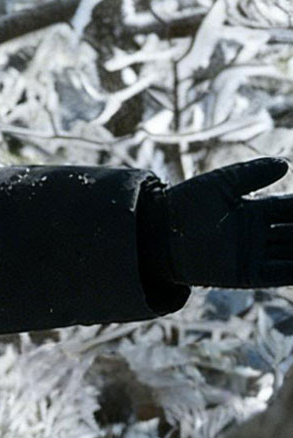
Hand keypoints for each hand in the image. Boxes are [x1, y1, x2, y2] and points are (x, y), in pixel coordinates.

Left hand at [146, 158, 292, 288]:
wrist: (157, 230)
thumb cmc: (185, 203)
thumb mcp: (222, 184)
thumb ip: (252, 175)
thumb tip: (286, 164)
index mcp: (253, 211)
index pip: (290, 209)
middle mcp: (258, 234)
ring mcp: (255, 254)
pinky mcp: (248, 274)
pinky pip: (281, 273)